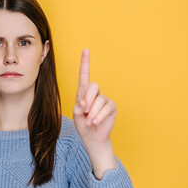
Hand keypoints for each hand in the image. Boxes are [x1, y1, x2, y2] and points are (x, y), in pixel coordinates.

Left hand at [73, 49, 116, 178]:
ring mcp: (104, 99)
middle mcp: (94, 94)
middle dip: (87, 99)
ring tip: (89, 121)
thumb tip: (85, 102)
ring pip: (98, 100)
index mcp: (83, 92)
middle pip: (92, 86)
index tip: (86, 50)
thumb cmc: (83, 124)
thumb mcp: (76, 114)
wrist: (92, 137)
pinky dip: (98, 116)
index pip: (84, 76)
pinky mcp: (111, 107)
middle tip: (83, 111)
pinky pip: (105, 108)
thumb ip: (78, 105)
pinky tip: (95, 122)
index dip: (85, 63)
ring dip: (91, 113)